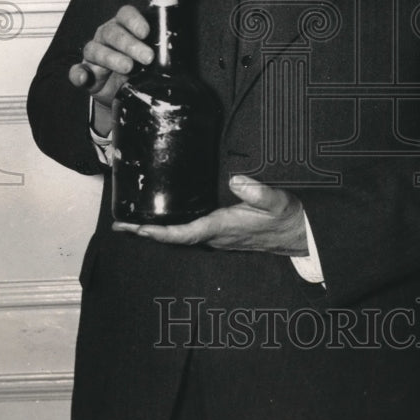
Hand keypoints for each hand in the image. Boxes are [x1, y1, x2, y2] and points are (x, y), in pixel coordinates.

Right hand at [68, 5, 153, 133]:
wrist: (124, 93)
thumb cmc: (141, 69)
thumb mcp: (153, 58)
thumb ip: (161, 50)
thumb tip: (177, 49)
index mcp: (124, 27)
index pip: (125, 15)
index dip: (135, 21)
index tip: (146, 32)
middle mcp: (106, 37)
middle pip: (113, 32)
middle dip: (130, 44)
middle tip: (147, 57)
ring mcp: (94, 54)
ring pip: (95, 49)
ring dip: (111, 58)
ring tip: (128, 67)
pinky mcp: (86, 72)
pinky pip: (76, 71)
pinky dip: (78, 73)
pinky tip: (84, 77)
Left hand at [112, 175, 308, 256]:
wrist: (298, 234)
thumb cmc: (286, 218)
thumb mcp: (277, 202)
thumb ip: (257, 192)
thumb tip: (237, 180)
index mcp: (223, 227)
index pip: (184, 234)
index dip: (159, 233)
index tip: (137, 230)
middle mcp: (216, 236)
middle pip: (174, 238)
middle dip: (147, 234)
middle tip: (121, 226)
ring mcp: (217, 237)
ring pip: (181, 237)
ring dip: (156, 232)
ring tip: (133, 224)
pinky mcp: (221, 234)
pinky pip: (190, 234)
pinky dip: (172, 229)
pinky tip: (164, 221)